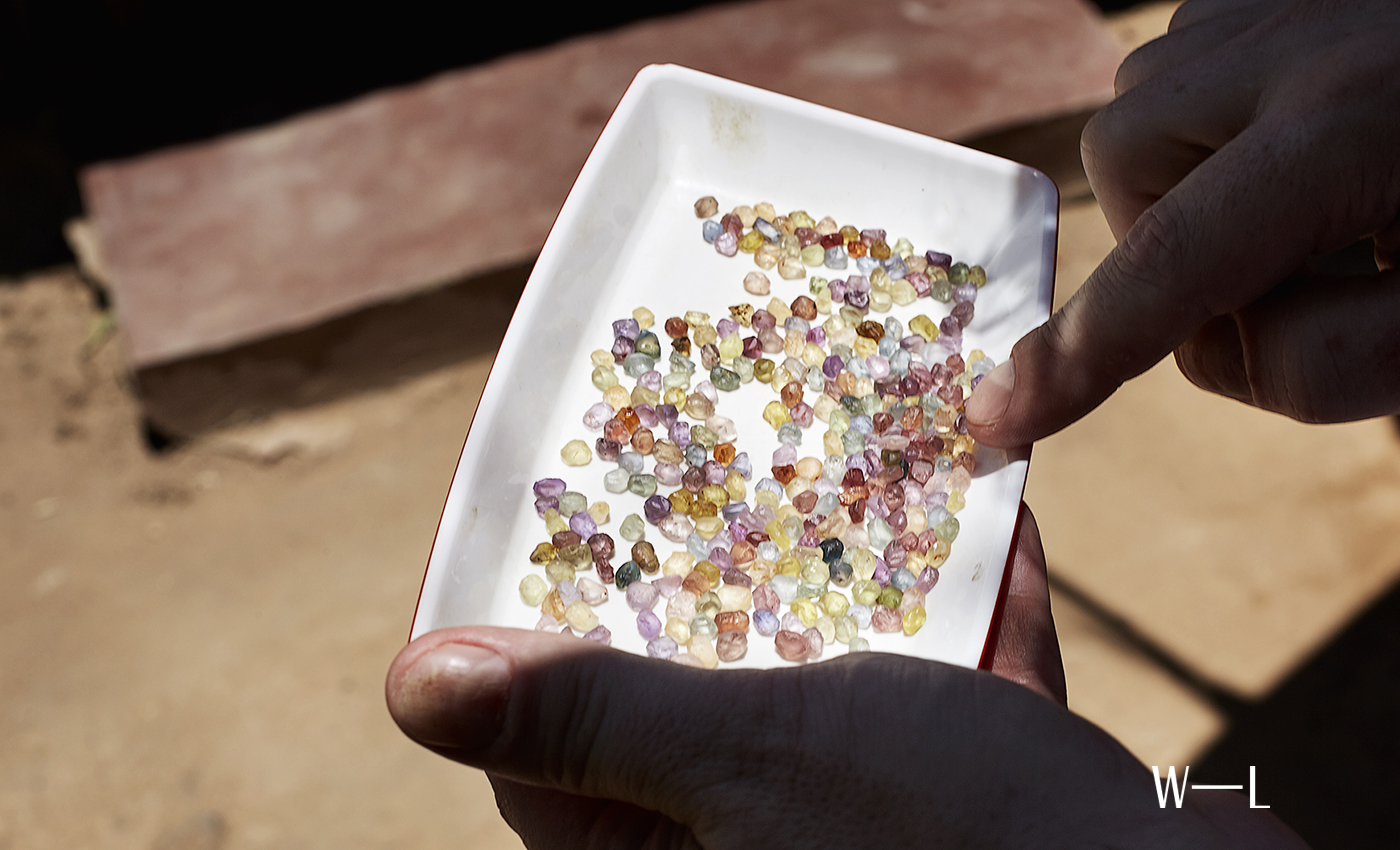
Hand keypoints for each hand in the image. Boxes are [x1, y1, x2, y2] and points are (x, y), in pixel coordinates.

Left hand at [385, 504, 1303, 847]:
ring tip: (840, 440)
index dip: (545, 631)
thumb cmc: (953, 849)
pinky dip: (965, 592)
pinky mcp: (984, 790)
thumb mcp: (752, 762)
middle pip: (704, 683)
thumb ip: (596, 720)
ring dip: (850, 560)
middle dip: (714, 565)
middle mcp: (768, 836)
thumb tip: (412, 688)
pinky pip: (955, 667)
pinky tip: (977, 489)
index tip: (556, 514)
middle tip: (703, 444)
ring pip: (838, 665)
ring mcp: (882, 813)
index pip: (558, 746)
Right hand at [966, 0, 1399, 446]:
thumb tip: (1217, 345)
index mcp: (1351, 119)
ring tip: (1333, 185)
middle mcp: (1287, 35)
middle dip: (1189, 249)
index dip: (1078, 360)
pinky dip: (1228, 133)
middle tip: (1310, 263)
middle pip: (1133, 177)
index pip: (1169, 270)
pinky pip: (1187, 79)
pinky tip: (1319, 132)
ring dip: (1210, 190)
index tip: (1000, 418)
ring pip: (1152, 126)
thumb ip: (1339, 358)